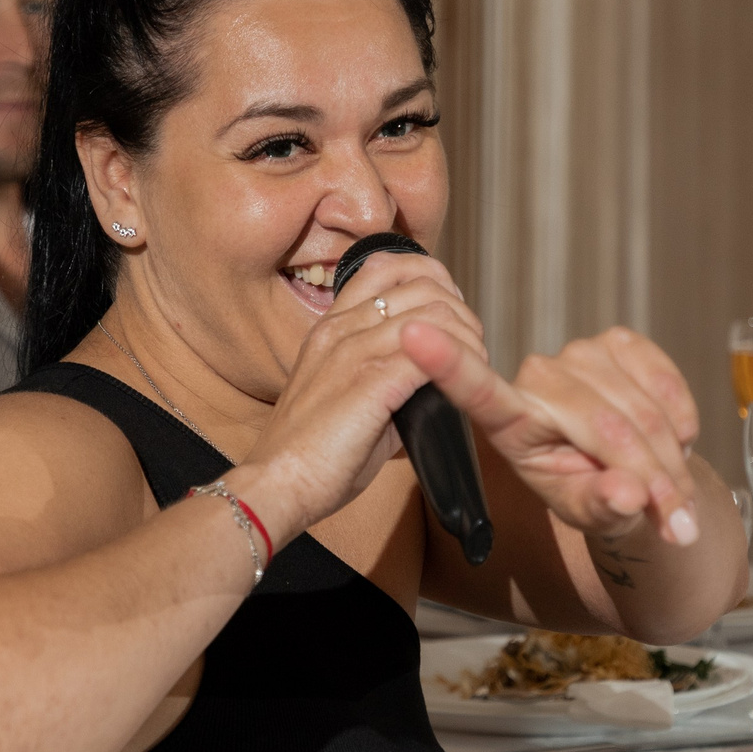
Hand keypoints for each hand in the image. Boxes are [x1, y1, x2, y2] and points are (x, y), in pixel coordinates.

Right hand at [232, 251, 491, 540]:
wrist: (277, 485)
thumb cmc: (310, 456)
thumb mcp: (341, 397)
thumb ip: (378, 375)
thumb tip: (421, 381)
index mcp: (330, 327)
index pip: (387, 266)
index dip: (431, 280)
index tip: (449, 315)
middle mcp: (340, 329)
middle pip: (421, 283)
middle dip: (460, 310)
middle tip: (472, 346)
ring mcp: (353, 352)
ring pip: (433, 311)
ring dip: (467, 336)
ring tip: (475, 366)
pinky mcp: (369, 382)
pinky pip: (432, 350)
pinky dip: (459, 361)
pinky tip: (464, 383)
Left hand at [402, 322, 703, 544]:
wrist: (640, 480)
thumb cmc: (599, 501)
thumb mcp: (595, 519)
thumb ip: (605, 507)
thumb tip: (628, 494)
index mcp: (510, 424)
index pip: (476, 392)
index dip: (449, 366)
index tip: (411, 336)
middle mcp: (538, 379)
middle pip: (602, 424)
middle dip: (649, 475)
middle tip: (674, 522)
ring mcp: (579, 354)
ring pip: (640, 410)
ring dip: (669, 458)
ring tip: (673, 494)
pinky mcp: (619, 342)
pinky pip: (664, 381)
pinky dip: (680, 418)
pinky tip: (675, 440)